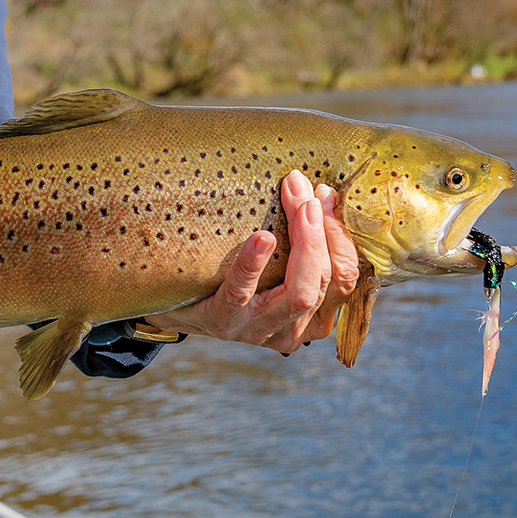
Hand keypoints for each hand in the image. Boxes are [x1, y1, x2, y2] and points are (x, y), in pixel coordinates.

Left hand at [141, 169, 358, 353]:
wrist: (171, 304)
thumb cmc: (227, 274)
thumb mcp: (270, 264)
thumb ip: (295, 240)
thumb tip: (316, 187)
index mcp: (312, 313)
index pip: (345, 278)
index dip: (341, 237)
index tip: (325, 194)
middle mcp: (292, 327)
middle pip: (327, 282)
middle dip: (322, 232)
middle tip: (305, 190)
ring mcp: (258, 329)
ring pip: (299, 293)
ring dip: (304, 244)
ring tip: (296, 203)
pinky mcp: (223, 322)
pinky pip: (242, 293)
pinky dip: (254, 264)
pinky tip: (260, 238)